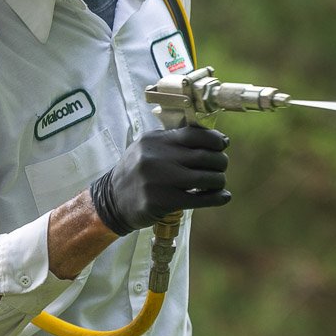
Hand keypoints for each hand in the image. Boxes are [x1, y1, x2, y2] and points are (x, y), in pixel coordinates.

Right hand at [88, 125, 230, 233]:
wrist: (111, 201)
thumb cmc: (138, 173)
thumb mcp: (149, 149)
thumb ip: (176, 142)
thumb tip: (219, 139)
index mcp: (155, 140)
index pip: (194, 134)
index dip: (215, 139)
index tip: (223, 144)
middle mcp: (156, 157)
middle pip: (204, 156)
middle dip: (220, 162)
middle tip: (221, 167)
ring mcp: (158, 180)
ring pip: (206, 178)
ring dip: (219, 181)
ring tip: (218, 183)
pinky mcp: (162, 201)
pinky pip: (199, 199)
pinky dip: (216, 198)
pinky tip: (223, 197)